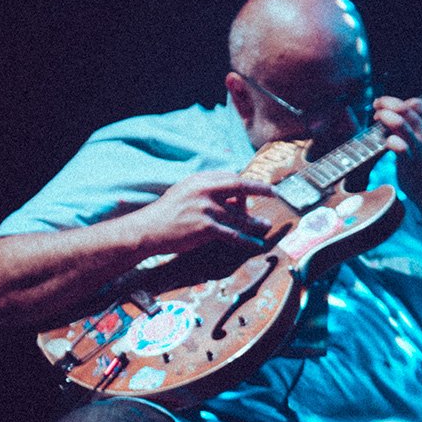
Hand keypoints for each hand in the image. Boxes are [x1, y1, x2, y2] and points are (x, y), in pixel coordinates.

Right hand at [130, 171, 276, 252]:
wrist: (147, 230)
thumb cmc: (166, 213)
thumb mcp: (184, 192)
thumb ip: (206, 190)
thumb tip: (231, 196)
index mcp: (199, 180)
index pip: (230, 177)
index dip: (245, 184)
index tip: (258, 186)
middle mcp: (204, 191)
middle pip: (240, 187)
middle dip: (260, 189)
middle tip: (274, 193)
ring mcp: (206, 209)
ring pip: (239, 216)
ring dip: (256, 222)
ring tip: (266, 226)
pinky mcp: (206, 227)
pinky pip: (234, 234)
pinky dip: (248, 240)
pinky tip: (257, 244)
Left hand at [372, 96, 421, 189]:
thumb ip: (415, 123)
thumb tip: (390, 109)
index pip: (416, 103)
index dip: (398, 102)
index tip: (386, 106)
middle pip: (404, 108)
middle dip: (386, 104)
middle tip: (376, 106)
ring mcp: (420, 147)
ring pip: (399, 122)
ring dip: (384, 117)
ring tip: (377, 118)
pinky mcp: (410, 160)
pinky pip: (396, 145)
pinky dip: (387, 139)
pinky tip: (385, 141)